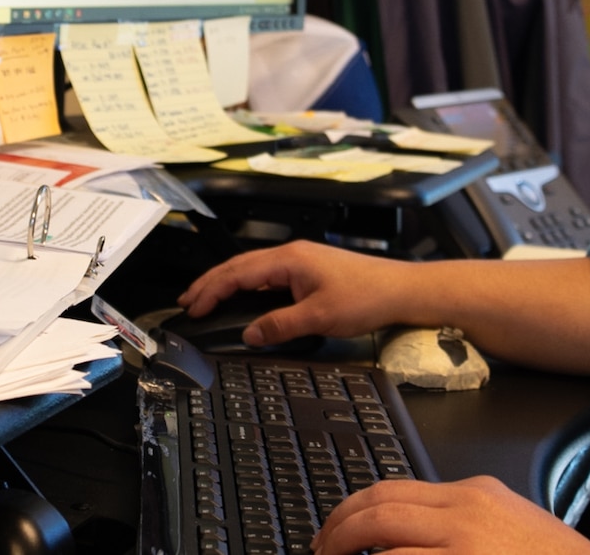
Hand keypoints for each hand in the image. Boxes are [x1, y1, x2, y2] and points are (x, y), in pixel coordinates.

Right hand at [178, 240, 423, 346]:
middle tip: (188, 300)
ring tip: (207, 298)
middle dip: (211, 283)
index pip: (238, 273)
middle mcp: (292, 255)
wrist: (401, 290)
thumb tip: (250, 333)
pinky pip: (268, 275)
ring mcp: (301, 261)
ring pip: (253, 269)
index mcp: (289, 259)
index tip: (194, 308)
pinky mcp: (310, 271)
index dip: (212, 290)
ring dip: (228, 283)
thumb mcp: (319, 316)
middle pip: (240, 266)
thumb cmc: (367, 297)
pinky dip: (248, 286)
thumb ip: (280, 325)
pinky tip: (244, 298)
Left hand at [312, 476, 589, 554]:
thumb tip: (410, 535)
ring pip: (386, 547)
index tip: (335, 529)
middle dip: (338, 532)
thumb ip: (463, 522)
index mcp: (473, 495)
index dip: (353, 509)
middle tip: (320, 551)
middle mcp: (466, 514)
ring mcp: (465, 548)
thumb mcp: (509, 526)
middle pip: (378, 510)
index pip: (394, 489)